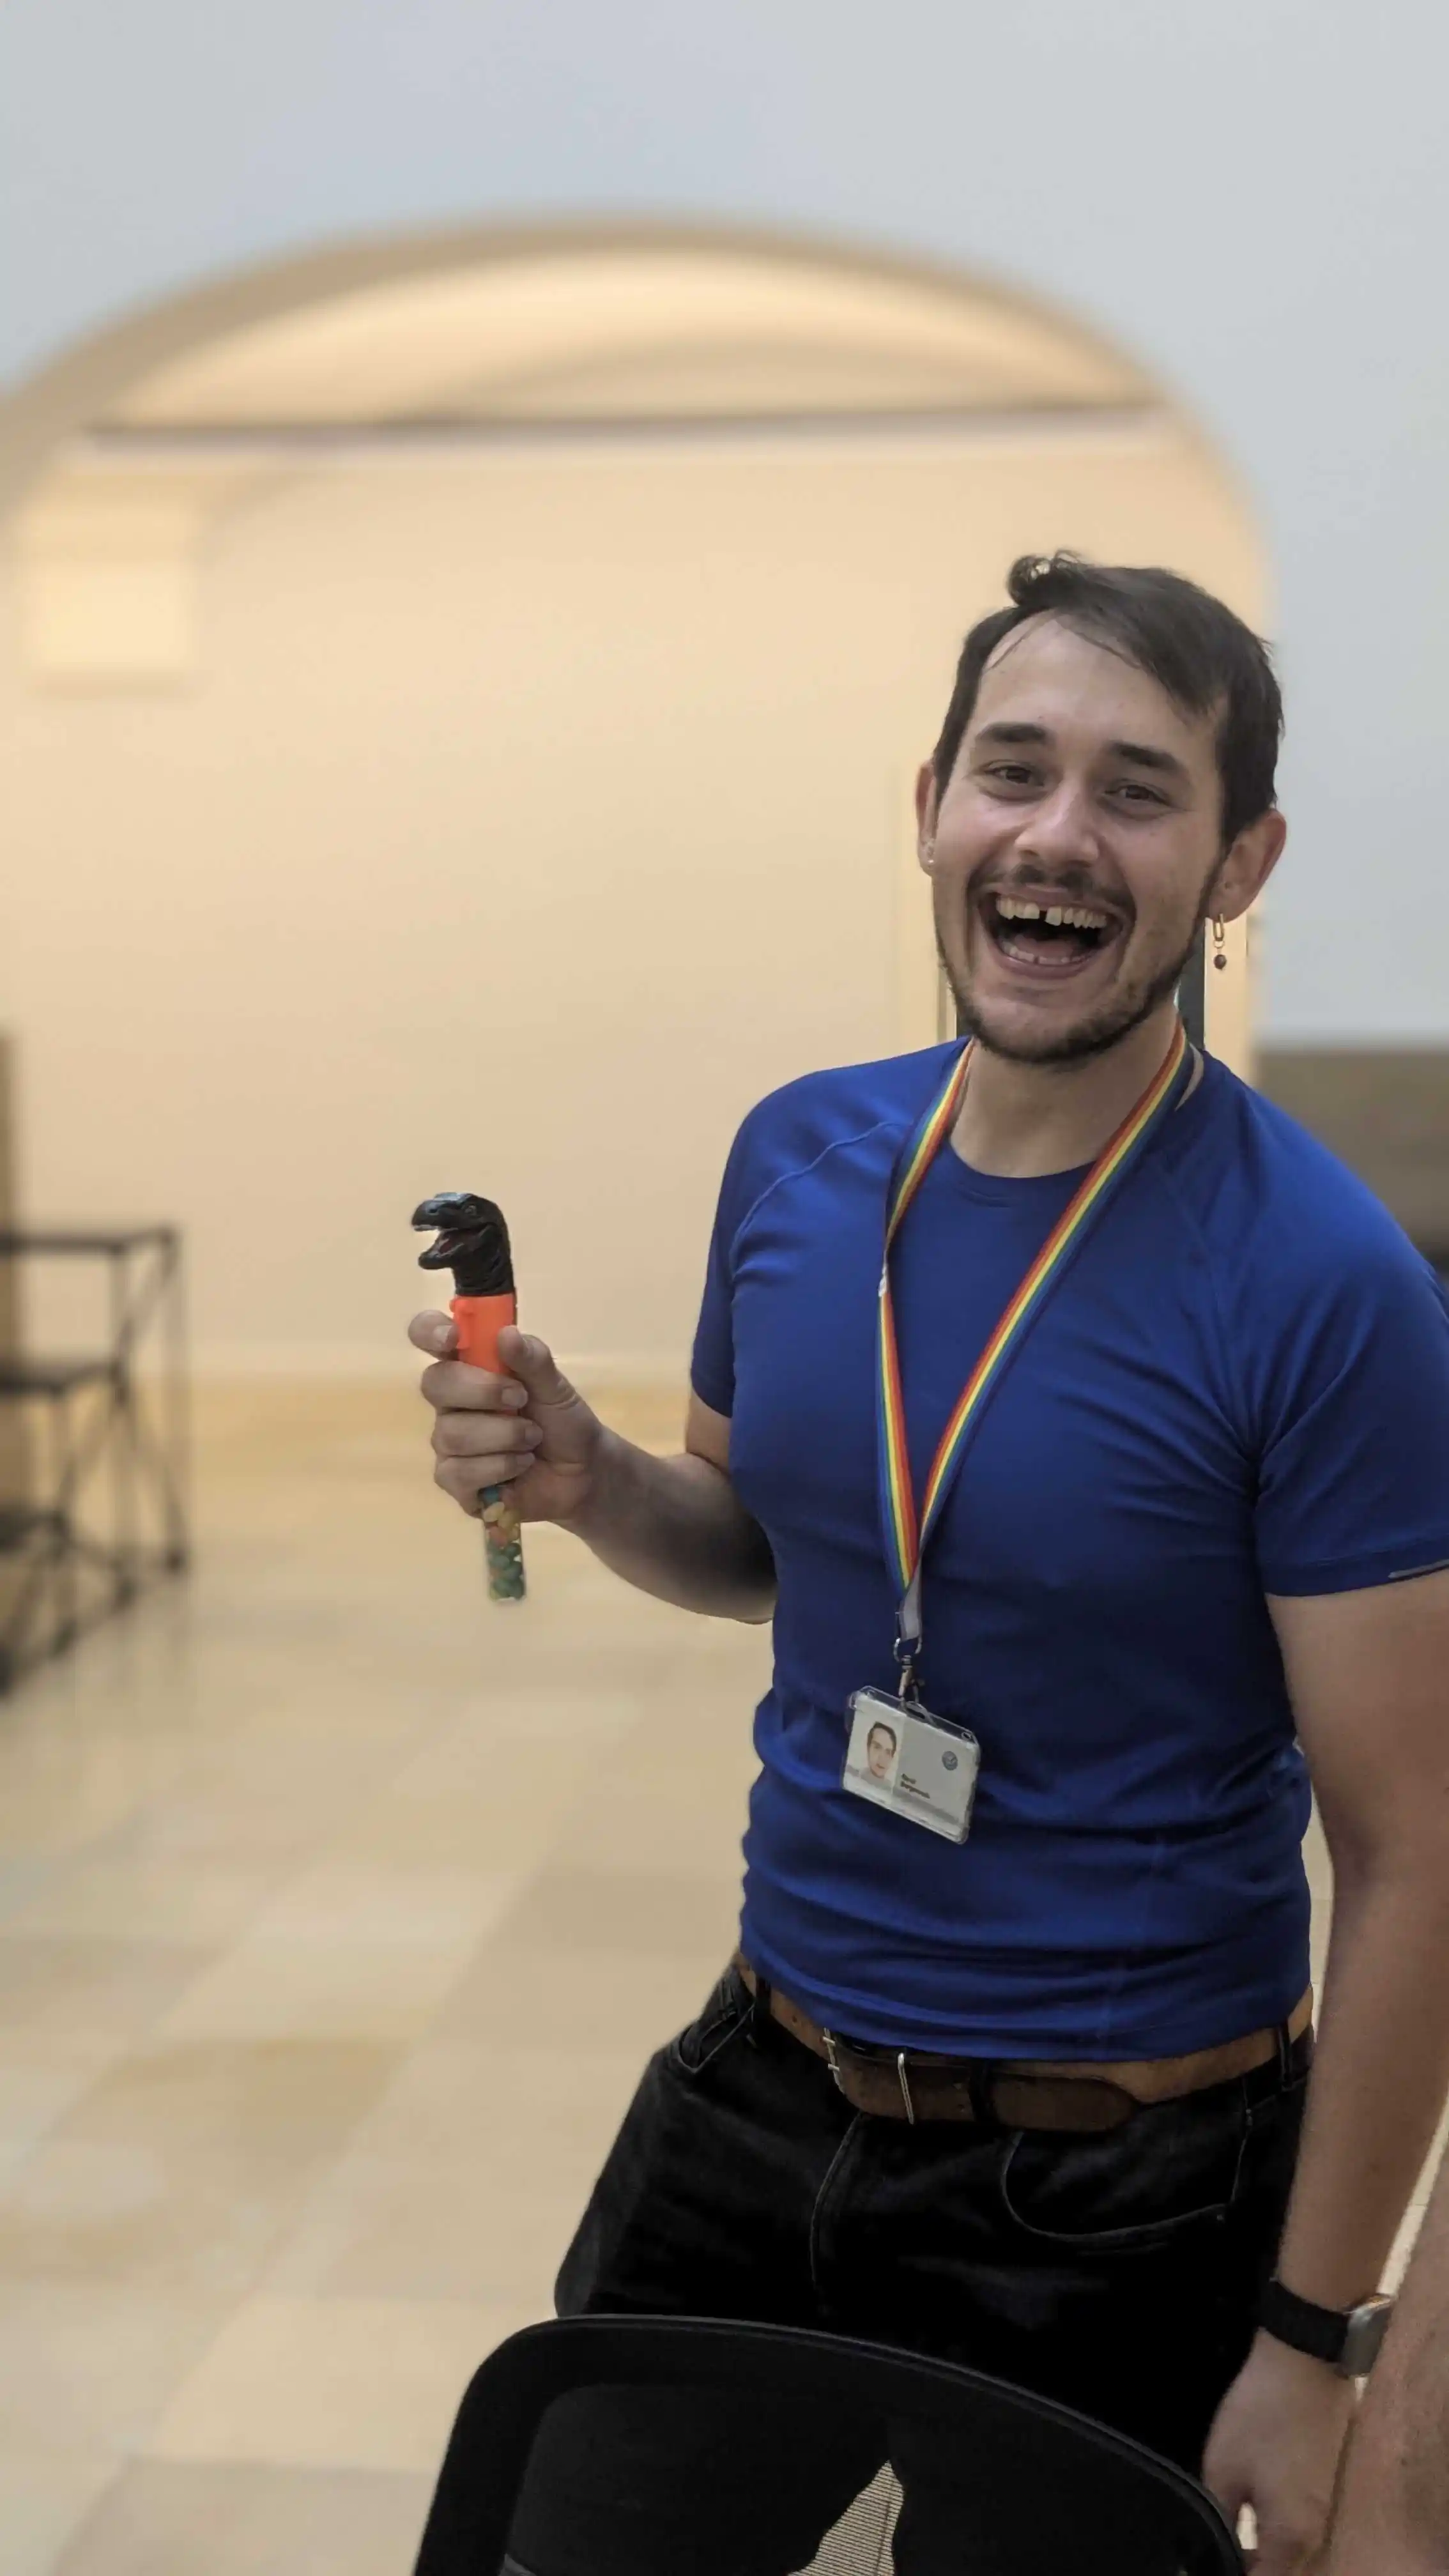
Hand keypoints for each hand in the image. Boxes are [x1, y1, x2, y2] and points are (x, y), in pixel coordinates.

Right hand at [410, 1312, 604, 1528]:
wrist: (582, 1473)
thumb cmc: (563, 1422)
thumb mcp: (557, 1387)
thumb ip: (534, 1360)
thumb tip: (506, 1333)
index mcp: (470, 1365)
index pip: (428, 1336)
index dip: (430, 1331)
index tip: (452, 1337)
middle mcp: (452, 1400)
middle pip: (434, 1384)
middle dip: (481, 1391)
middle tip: (521, 1398)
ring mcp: (449, 1440)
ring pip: (451, 1433)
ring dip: (503, 1435)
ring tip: (533, 1438)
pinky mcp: (454, 1479)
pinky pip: (458, 1472)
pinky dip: (499, 1467)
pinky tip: (521, 1465)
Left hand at [1203, 2333, 1357, 2570]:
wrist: (1304, 2362)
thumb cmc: (1260, 2416)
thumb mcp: (1223, 2469)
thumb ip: (1219, 2519)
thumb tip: (1211, 2549)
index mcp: (1293, 2539)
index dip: (1235, 2575)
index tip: (1211, 2562)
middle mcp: (1318, 2533)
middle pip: (1282, 2571)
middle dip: (1251, 2565)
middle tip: (1216, 2546)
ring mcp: (1328, 2508)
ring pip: (1294, 2548)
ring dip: (1265, 2547)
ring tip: (1230, 2529)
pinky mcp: (1329, 2484)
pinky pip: (1302, 2523)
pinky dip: (1279, 2525)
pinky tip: (1254, 2506)